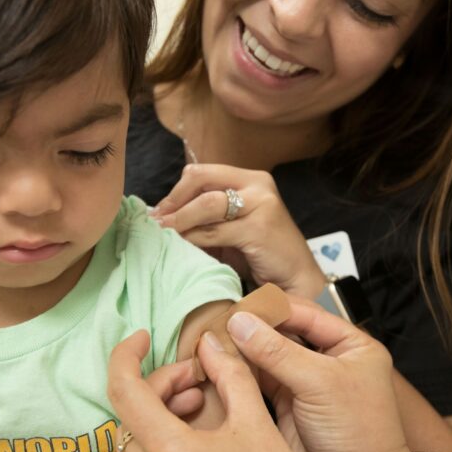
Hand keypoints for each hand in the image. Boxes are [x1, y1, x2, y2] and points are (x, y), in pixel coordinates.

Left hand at [107, 330, 322, 451]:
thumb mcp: (258, 425)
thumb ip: (231, 375)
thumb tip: (210, 343)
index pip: (123, 390)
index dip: (126, 355)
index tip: (141, 337)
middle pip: (130, 411)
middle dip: (161, 383)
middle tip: (198, 378)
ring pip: (134, 436)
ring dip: (160, 410)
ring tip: (200, 402)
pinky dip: (160, 437)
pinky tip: (195, 433)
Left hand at [150, 163, 326, 298]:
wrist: (296, 279)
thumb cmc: (261, 255)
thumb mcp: (231, 229)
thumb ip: (206, 218)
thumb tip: (163, 217)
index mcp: (251, 179)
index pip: (202, 173)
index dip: (176, 191)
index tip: (159, 212)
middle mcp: (258, 184)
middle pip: (201, 180)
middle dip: (173, 202)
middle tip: (156, 222)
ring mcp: (261, 204)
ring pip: (206, 204)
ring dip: (179, 221)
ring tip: (163, 234)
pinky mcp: (259, 227)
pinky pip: (214, 231)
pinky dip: (193, 238)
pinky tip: (182, 247)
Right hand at [225, 300, 427, 451]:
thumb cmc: (361, 435)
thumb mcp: (320, 383)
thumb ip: (278, 351)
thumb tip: (241, 323)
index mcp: (350, 344)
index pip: (305, 313)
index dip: (271, 309)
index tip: (239, 307)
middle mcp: (327, 359)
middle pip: (283, 333)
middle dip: (253, 329)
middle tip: (220, 323)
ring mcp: (306, 382)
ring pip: (268, 356)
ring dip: (243, 350)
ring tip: (214, 341)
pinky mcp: (287, 405)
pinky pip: (259, 381)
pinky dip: (240, 373)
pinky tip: (220, 364)